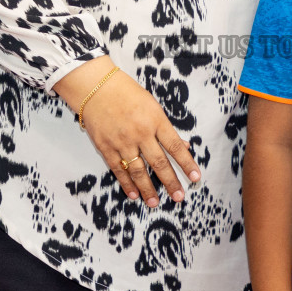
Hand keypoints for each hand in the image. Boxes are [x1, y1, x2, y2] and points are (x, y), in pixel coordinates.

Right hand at [56, 58, 199, 206]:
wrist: (96, 88)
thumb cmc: (127, 93)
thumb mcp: (152, 106)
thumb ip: (166, 128)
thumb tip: (183, 145)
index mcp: (155, 120)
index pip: (175, 146)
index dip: (186, 163)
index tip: (195, 177)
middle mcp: (140, 133)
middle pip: (159, 162)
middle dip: (170, 181)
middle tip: (179, 197)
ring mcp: (122, 141)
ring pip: (139, 170)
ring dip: (148, 189)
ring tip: (155, 203)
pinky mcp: (106, 147)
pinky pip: (119, 169)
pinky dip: (127, 184)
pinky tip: (134, 194)